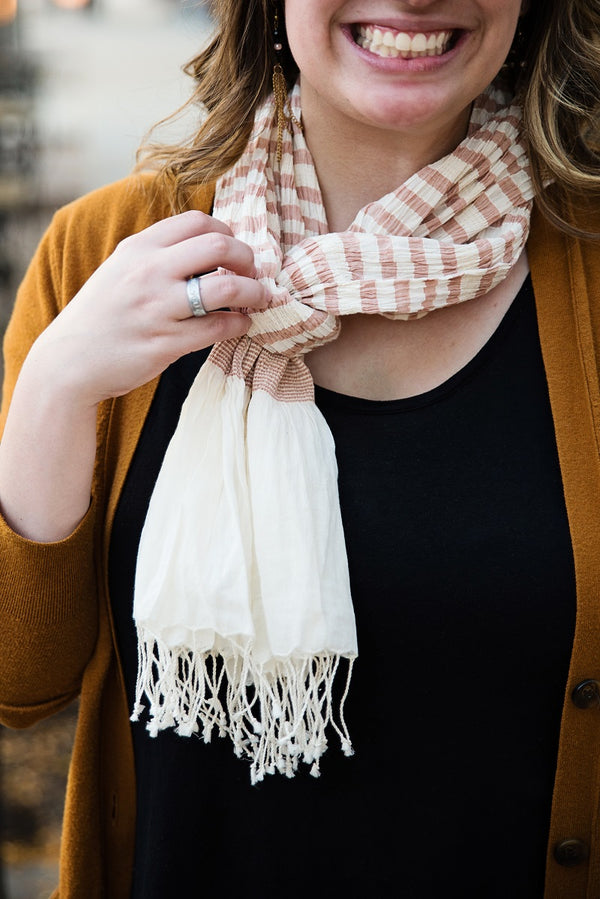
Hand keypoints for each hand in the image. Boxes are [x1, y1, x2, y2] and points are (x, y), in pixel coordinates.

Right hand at [30, 210, 267, 407]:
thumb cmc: (100, 316)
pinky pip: (219, 327)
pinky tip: (241, 324)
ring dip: (254, 293)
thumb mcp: (120, 270)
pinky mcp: (167, 343)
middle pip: (219, 247)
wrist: (69, 361)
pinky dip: (240, 324)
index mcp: (139, 248)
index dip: (227, 233)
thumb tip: (207, 247)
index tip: (235, 250)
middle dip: (248, 259)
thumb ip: (157, 255)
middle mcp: (149, 272)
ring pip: (227, 288)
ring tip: (259, 299)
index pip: (197, 222)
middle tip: (254, 273)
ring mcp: (159, 309)